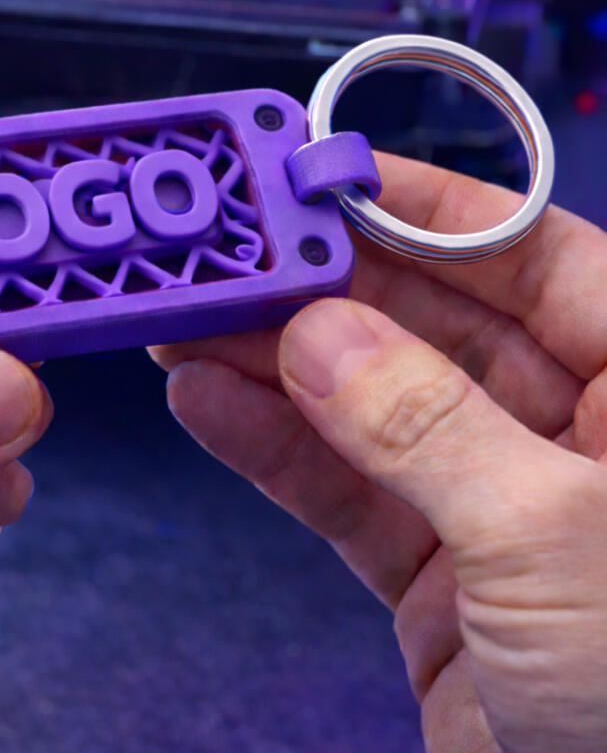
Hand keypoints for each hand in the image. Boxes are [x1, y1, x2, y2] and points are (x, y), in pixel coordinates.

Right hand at [151, 153, 606, 752]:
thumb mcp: (553, 540)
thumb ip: (425, 425)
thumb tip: (319, 336)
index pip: (524, 256)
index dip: (419, 209)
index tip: (321, 179)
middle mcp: (570, 431)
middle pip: (426, 326)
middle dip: (320, 291)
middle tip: (224, 258)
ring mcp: (494, 502)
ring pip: (368, 405)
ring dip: (272, 364)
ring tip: (183, 323)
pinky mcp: (436, 573)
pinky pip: (344, 490)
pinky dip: (271, 449)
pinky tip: (204, 402)